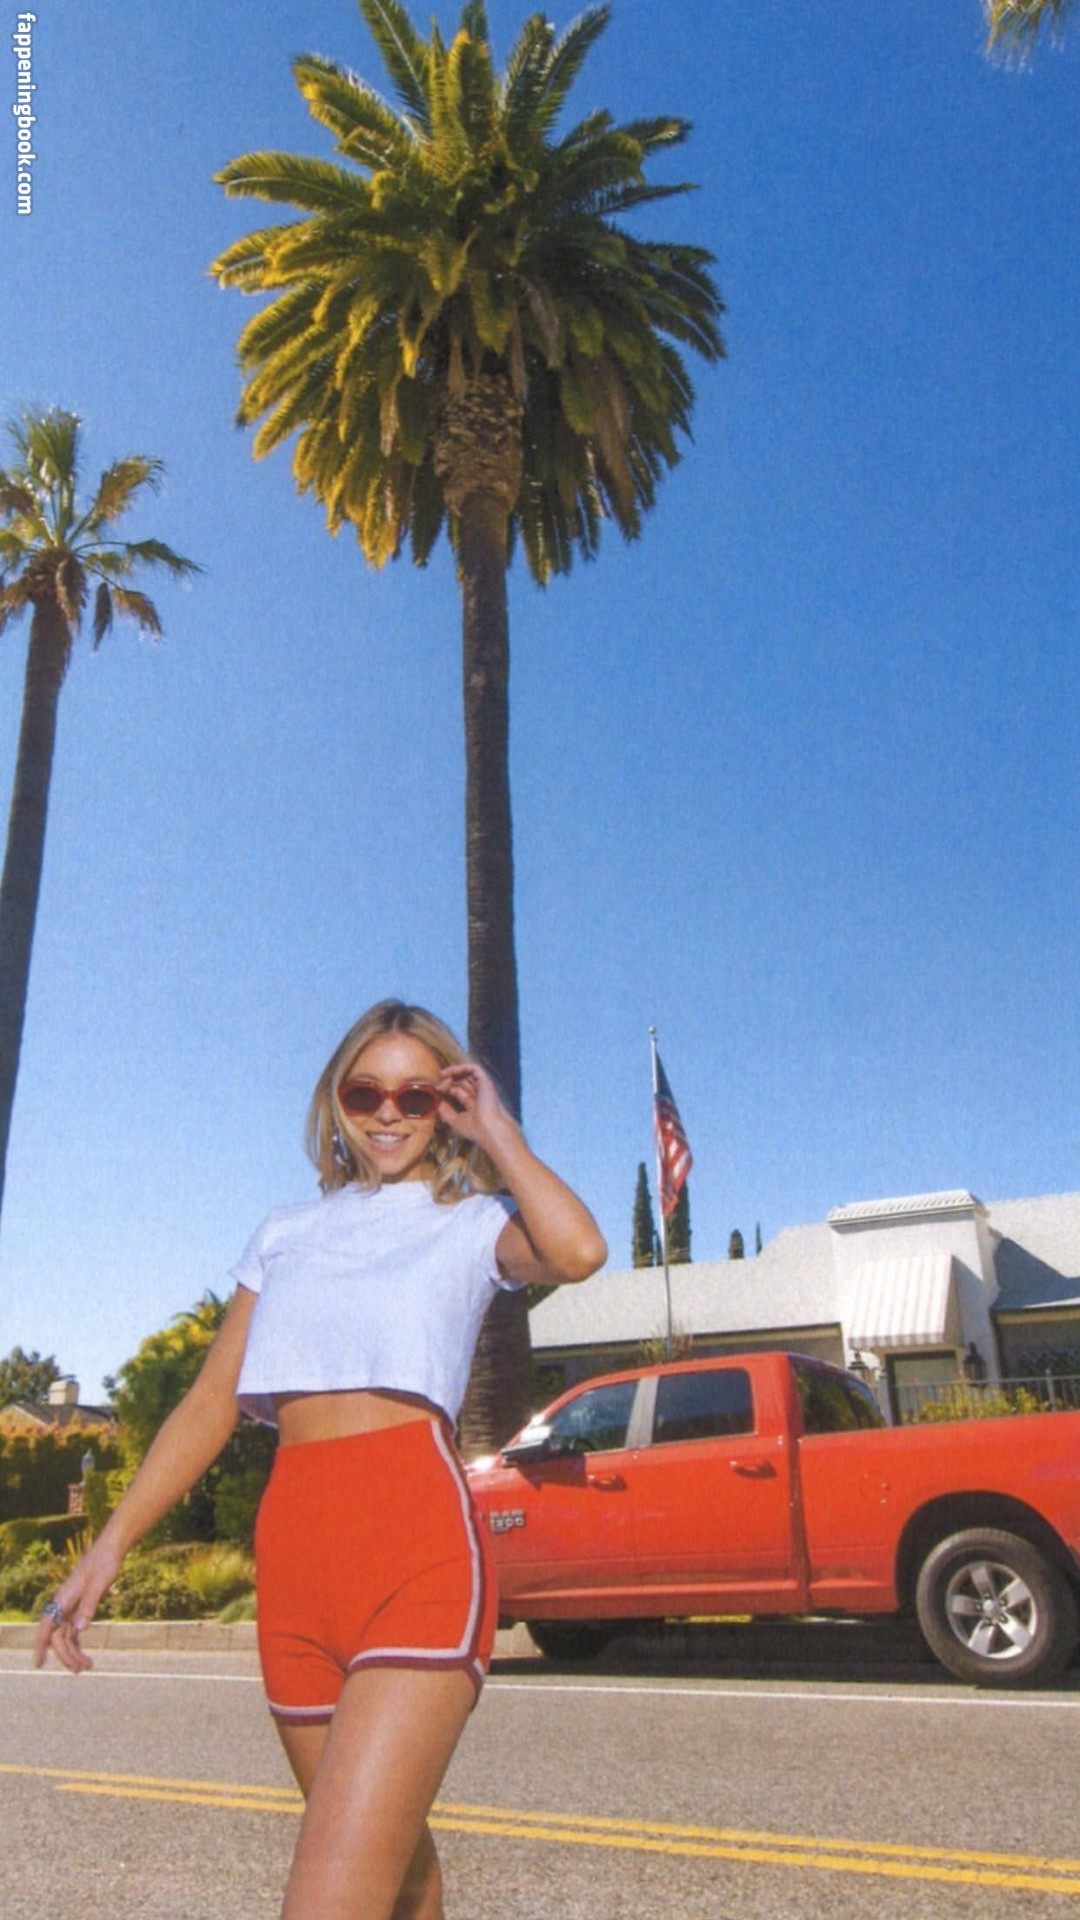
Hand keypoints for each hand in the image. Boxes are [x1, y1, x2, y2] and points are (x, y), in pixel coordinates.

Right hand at [33, 1539, 121, 1674]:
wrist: (111, 1549)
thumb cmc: (104, 1564)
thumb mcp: (98, 1585)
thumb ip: (88, 1607)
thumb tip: (79, 1630)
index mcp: (63, 1598)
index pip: (47, 1626)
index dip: (41, 1645)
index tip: (38, 1663)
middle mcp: (63, 1604)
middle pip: (58, 1636)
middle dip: (67, 1655)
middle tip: (81, 1670)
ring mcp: (71, 1605)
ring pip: (66, 1635)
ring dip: (74, 1652)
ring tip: (87, 1666)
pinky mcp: (80, 1605)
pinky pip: (74, 1629)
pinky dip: (77, 1643)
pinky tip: (84, 1654)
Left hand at [435, 1060, 513, 1150]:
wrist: (487, 1129)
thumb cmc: (473, 1129)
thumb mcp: (454, 1121)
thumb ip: (445, 1111)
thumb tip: (436, 1103)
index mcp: (474, 1104)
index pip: (459, 1091)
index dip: (447, 1089)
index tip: (436, 1091)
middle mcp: (479, 1094)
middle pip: (462, 1081)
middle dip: (448, 1081)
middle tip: (437, 1086)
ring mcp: (483, 1086)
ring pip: (467, 1073)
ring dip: (453, 1073)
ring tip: (441, 1076)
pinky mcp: (485, 1080)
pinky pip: (472, 1068)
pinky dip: (460, 1068)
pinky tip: (449, 1072)